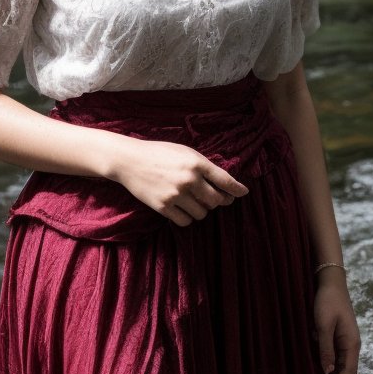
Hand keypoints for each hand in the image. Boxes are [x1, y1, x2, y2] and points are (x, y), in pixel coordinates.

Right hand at [110, 137, 248, 226]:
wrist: (129, 161)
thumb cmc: (159, 154)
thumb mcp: (184, 152)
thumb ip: (203, 166)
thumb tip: (224, 184)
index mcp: (196, 163)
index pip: (225, 181)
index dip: (237, 189)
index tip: (243, 193)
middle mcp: (189, 180)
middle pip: (216, 201)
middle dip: (217, 201)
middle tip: (213, 198)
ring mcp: (176, 195)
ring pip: (202, 213)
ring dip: (201, 210)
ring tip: (193, 202)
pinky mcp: (163, 207)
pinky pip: (185, 221)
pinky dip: (187, 218)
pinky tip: (183, 209)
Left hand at [313, 272, 360, 373]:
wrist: (331, 285)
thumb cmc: (327, 303)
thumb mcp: (323, 326)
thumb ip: (325, 349)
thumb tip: (328, 372)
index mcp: (351, 343)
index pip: (349, 371)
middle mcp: (352, 345)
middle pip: (349, 372)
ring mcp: (347, 342)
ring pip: (344, 366)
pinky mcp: (341, 338)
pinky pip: (339, 358)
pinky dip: (332, 368)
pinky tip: (322, 372)